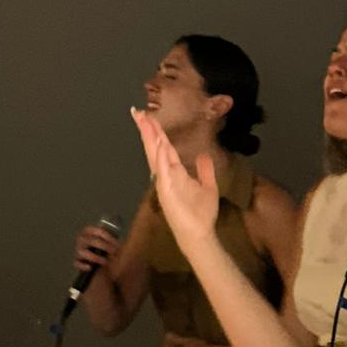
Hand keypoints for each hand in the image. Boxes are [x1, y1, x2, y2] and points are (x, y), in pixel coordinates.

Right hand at [74, 222, 121, 270]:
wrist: (97, 260)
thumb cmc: (103, 248)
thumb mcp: (107, 240)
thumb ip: (113, 238)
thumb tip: (126, 239)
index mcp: (89, 231)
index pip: (98, 231)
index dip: (109, 237)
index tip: (117, 244)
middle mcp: (81, 239)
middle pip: (93, 241)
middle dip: (105, 247)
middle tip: (115, 252)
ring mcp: (78, 250)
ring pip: (84, 253)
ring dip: (96, 258)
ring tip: (106, 262)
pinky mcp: (76, 261)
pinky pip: (78, 263)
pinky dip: (84, 266)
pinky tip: (90, 267)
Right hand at [131, 108, 218, 250]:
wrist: (199, 234)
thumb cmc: (201, 213)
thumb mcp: (208, 186)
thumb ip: (204, 170)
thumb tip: (203, 154)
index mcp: (175, 172)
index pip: (164, 148)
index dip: (156, 132)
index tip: (149, 117)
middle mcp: (166, 175)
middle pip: (155, 147)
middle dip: (147, 130)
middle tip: (138, 112)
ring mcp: (164, 182)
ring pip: (155, 155)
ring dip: (150, 138)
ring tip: (144, 120)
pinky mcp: (166, 190)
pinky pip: (163, 170)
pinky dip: (159, 156)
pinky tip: (157, 143)